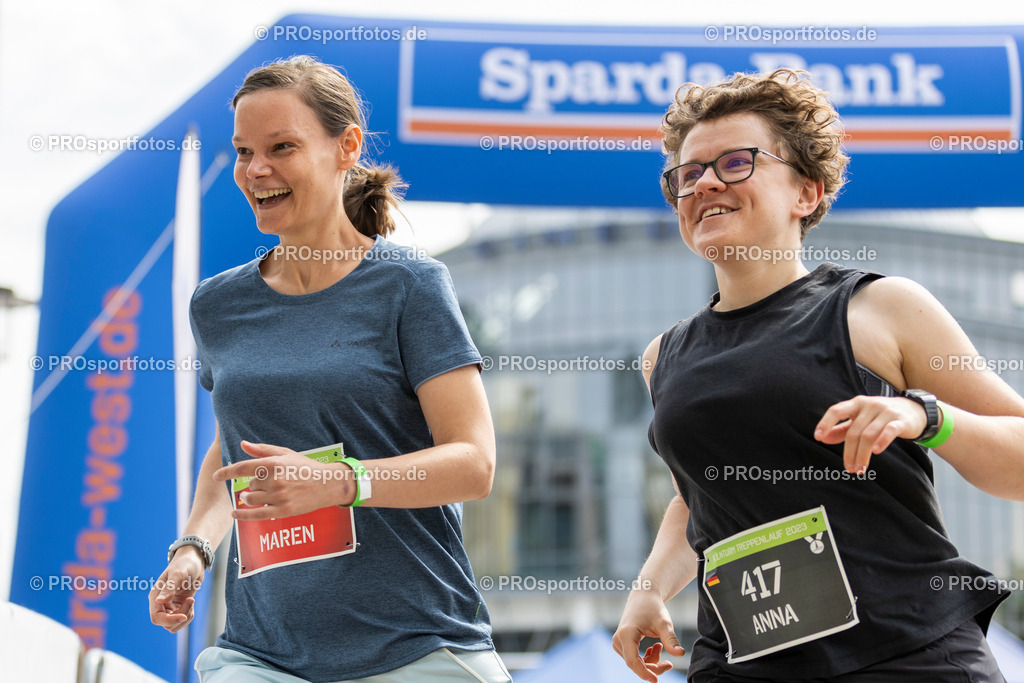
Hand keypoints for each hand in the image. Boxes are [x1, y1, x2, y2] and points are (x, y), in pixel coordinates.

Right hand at [149, 547, 203, 632]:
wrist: (194, 561)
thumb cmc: (185, 564)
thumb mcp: (178, 574)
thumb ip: (169, 588)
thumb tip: (159, 601)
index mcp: (155, 596)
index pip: (156, 618)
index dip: (169, 620)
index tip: (183, 616)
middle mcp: (160, 603)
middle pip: (166, 624)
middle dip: (180, 617)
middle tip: (190, 601)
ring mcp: (169, 606)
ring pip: (174, 624)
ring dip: (185, 616)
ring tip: (191, 601)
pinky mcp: (178, 606)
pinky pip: (182, 618)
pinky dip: (189, 614)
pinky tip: (191, 601)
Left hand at [212, 441, 355, 519]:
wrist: (327, 484)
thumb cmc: (305, 467)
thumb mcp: (285, 454)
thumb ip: (262, 450)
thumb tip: (243, 444)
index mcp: (273, 464)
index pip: (243, 468)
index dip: (227, 472)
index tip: (217, 476)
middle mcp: (274, 480)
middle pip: (250, 485)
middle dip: (254, 485)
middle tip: (267, 483)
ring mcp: (278, 496)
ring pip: (251, 499)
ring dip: (249, 498)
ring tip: (255, 495)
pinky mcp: (283, 510)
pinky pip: (257, 514)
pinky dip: (243, 515)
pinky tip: (235, 514)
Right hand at [612, 587, 684, 681]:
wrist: (644, 597)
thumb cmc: (654, 609)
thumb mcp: (664, 623)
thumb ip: (671, 639)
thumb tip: (680, 654)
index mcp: (626, 634)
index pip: (633, 661)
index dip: (644, 673)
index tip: (656, 681)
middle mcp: (618, 640)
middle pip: (635, 664)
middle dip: (654, 667)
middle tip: (670, 663)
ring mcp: (618, 643)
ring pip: (635, 663)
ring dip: (651, 661)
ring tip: (660, 646)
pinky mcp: (621, 644)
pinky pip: (634, 659)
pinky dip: (646, 658)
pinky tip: (654, 647)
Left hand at [815, 395, 927, 473]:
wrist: (914, 410)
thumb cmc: (881, 416)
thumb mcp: (860, 419)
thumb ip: (842, 429)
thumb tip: (822, 438)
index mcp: (856, 404)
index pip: (836, 411)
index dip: (826, 423)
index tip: (817, 437)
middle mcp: (869, 405)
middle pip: (854, 431)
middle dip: (849, 452)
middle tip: (849, 469)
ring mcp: (886, 412)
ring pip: (869, 434)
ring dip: (862, 455)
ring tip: (860, 469)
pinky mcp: (901, 420)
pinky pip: (889, 430)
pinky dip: (882, 441)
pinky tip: (876, 452)